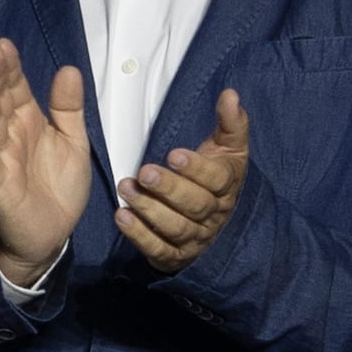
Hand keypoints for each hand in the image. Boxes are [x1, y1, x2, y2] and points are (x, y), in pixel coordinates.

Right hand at [0, 39, 92, 290]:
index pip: (17, 88)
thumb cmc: (60, 188)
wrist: (52, 234)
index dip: (11, 67)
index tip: (4, 43)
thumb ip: (69, 109)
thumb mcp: (74, 143)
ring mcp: (1, 155)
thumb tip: (68, 69)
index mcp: (30, 122)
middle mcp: (11, 134)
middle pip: (0, 99)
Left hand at [116, 86, 250, 272]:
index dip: (197, 168)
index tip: (174, 154)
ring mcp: (195, 238)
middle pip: (196, 205)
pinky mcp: (175, 256)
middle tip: (145, 172)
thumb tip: (230, 94)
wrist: (217, 223)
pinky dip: (139, 236)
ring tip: (127, 189)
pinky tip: (122, 217)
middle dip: (170, 189)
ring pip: (176, 228)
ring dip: (150, 210)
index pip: (217, 179)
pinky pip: (158, 250)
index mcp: (228, 186)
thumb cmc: (217, 176)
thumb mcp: (228, 147)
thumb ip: (229, 122)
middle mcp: (214, 215)